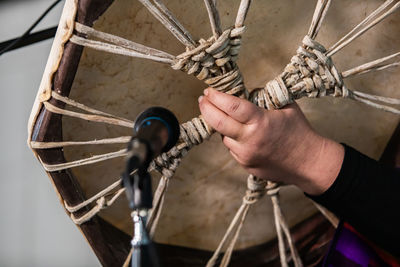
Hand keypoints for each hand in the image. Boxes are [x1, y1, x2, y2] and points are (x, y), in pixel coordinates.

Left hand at [198, 88, 343, 194]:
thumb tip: (244, 91)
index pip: (231, 107)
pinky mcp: (245, 165)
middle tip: (202, 99)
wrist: (309, 163)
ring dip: (222, 126)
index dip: (216, 97)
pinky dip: (233, 139)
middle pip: (218, 123)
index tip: (208, 90)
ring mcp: (246, 155)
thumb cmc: (299, 132)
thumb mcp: (286, 106)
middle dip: (206, 108)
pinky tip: (242, 134)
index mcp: (261, 122)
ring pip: (224, 138)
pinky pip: (232, 149)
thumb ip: (264, 97)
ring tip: (229, 118)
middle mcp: (250, 140)